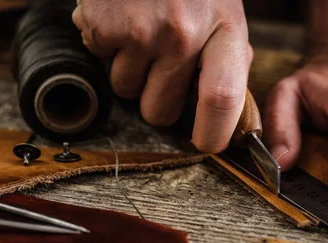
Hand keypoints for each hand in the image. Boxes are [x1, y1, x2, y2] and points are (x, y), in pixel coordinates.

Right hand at [72, 0, 252, 152]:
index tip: (206, 144)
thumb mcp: (225, 13)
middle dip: (156, 101)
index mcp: (224, 31)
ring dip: (130, 71)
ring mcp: (140, 30)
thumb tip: (224, 113)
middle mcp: (183, 34)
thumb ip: (227, 61)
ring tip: (142, 30)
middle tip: (161, 68)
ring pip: (125, 91)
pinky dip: (107, 45)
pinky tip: (122, 16)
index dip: (213, 134)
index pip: (222, 100)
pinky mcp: (102, 25)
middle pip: (160, 112)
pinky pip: (100, 61)